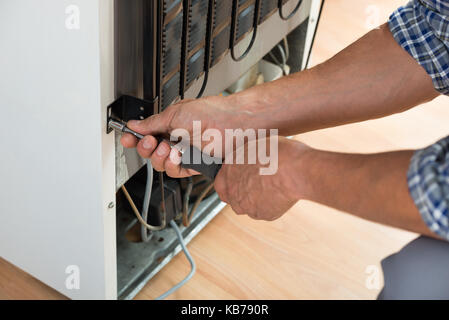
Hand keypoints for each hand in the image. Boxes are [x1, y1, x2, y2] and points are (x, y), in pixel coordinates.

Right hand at [120, 93, 268, 176]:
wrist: (231, 123)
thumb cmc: (210, 113)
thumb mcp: (175, 114)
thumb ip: (153, 123)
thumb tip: (135, 125)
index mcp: (169, 124)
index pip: (145, 134)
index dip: (134, 138)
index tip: (126, 138)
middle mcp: (175, 139)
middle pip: (149, 151)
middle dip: (144, 148)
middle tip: (149, 141)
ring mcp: (184, 153)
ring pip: (159, 163)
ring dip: (158, 156)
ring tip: (168, 147)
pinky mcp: (193, 165)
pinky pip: (174, 171)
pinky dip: (171, 164)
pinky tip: (176, 155)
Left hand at [214, 137, 309, 220]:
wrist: (294, 171)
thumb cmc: (277, 154)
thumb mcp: (253, 147)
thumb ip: (243, 158)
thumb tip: (244, 160)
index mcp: (227, 172)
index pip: (220, 182)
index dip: (230, 179)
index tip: (239, 176)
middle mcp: (233, 192)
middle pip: (232, 196)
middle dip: (242, 191)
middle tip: (258, 181)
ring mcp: (247, 206)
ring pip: (248, 205)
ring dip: (255, 199)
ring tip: (272, 185)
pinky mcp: (263, 215)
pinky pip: (264, 211)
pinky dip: (271, 204)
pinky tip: (280, 193)